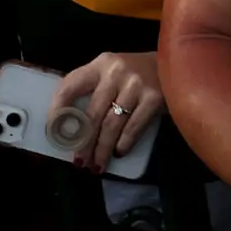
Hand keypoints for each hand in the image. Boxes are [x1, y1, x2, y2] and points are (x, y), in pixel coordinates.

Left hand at [50, 49, 163, 170]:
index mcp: (100, 64)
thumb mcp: (114, 73)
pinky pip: (133, 127)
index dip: (58, 111)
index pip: (69, 87)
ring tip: (97, 165)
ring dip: (102, 149)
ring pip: (111, 125)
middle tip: (79, 162)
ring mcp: (136, 84)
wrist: (177, 65)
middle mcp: (115, 71)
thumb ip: (95, 91)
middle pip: (92, 114)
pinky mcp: (154, 98)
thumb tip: (72, 129)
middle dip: (83, 143)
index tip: (54, 133)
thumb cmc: (139, 74)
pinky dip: (124, 143)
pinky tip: (118, 153)